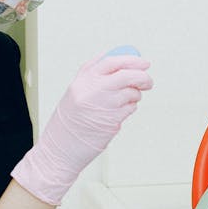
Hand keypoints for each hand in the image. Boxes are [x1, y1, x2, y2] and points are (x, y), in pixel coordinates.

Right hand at [12, 53, 152, 204]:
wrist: (59, 149)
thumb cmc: (69, 123)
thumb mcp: (76, 94)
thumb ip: (94, 79)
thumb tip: (121, 67)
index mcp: (82, 80)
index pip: (110, 61)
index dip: (130, 60)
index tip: (142, 62)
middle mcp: (92, 90)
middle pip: (125, 74)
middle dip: (142, 76)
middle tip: (148, 80)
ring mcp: (103, 105)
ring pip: (131, 92)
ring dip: (135, 95)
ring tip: (126, 101)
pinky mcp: (112, 121)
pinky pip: (130, 109)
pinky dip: (130, 109)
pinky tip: (119, 113)